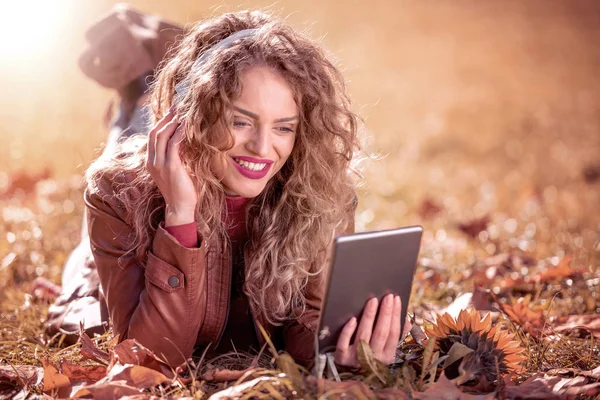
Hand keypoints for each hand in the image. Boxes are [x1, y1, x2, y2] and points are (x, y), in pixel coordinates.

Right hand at [146, 110, 196, 225]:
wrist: (181, 208)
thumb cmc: (182, 190)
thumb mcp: (178, 169)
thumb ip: (179, 155)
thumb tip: (187, 141)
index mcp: (151, 161)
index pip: (153, 136)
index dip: (162, 122)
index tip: (173, 112)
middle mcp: (152, 161)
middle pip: (155, 132)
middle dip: (166, 118)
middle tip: (178, 107)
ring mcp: (159, 164)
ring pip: (162, 135)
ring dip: (173, 122)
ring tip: (183, 113)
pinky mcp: (170, 167)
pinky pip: (173, 144)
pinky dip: (180, 133)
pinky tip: (187, 126)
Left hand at [334, 294, 404, 367]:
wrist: (351, 371)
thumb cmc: (371, 351)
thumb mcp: (385, 346)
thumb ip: (397, 334)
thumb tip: (407, 320)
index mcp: (387, 355)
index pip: (394, 333)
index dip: (396, 315)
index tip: (396, 299)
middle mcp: (374, 358)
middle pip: (381, 333)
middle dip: (385, 313)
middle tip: (387, 297)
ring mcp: (357, 359)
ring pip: (364, 336)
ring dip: (369, 316)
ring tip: (372, 301)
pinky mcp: (342, 358)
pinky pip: (344, 345)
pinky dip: (348, 332)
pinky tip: (353, 319)